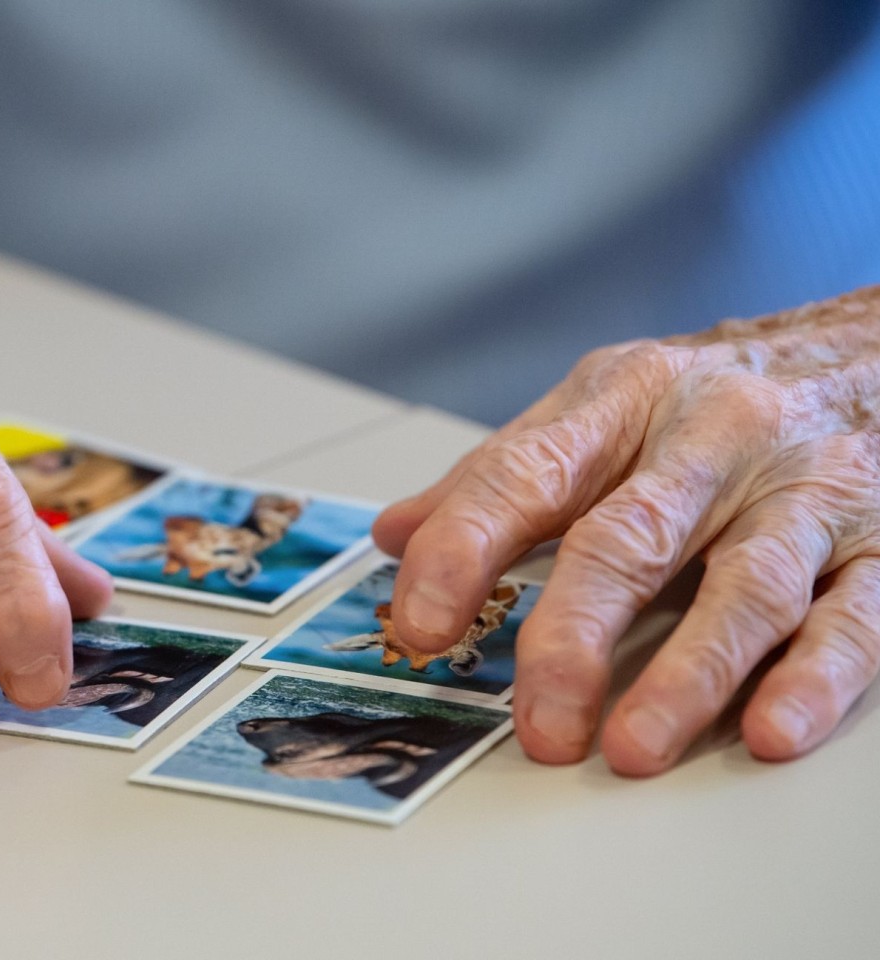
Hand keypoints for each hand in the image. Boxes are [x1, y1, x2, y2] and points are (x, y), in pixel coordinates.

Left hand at [373, 288, 879, 774]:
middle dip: (573, 634)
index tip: (417, 621)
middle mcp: (711, 440)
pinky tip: (771, 729)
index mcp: (622, 401)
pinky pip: (853, 616)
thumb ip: (498, 476)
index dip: (463, 548)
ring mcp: (802, 492)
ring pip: (745, 587)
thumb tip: (394, 536)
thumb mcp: (599, 406)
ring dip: (688, 674)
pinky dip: (813, 677)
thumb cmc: (714, 392)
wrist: (871, 348)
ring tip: (632, 747)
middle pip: (629, 539)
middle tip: (536, 718)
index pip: (525, 474)